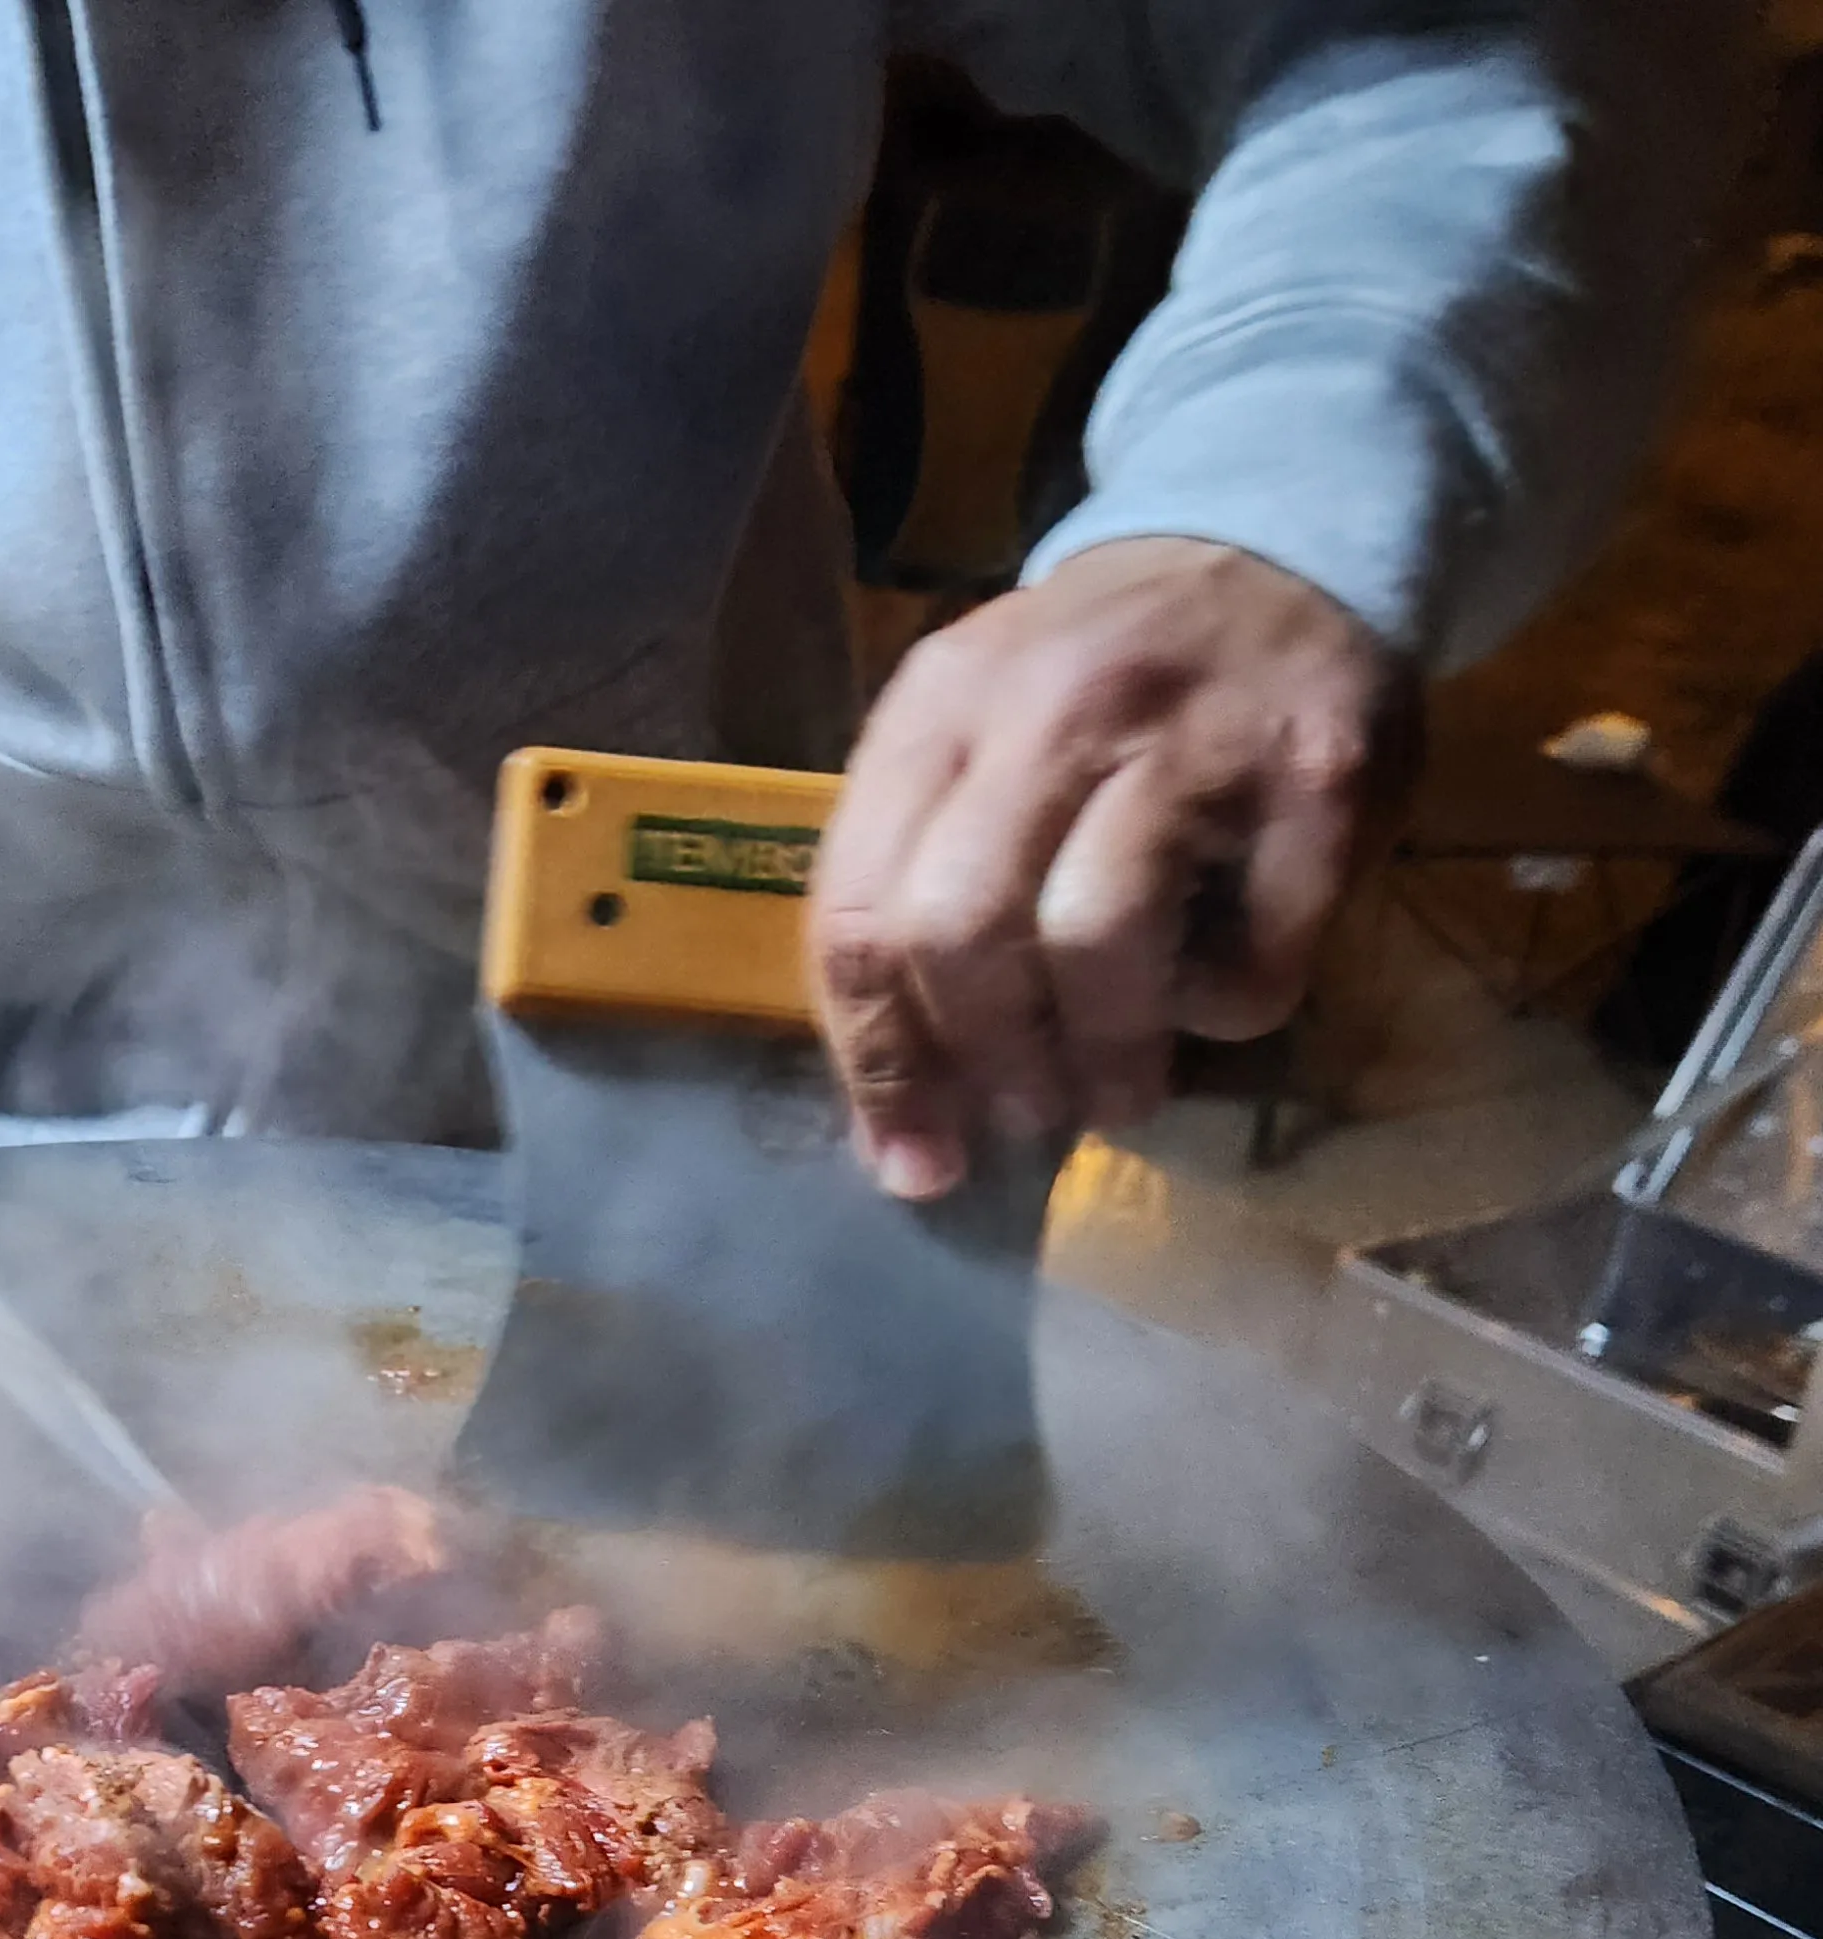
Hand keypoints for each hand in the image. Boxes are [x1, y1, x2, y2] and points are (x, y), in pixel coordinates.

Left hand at [807, 537, 1416, 1198]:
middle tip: (1028, 1113)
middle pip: (959, 929)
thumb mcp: (978, 737)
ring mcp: (1191, 737)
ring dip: (1102, 1058)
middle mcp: (1052, 708)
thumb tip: (902, 1113)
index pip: (856, 909)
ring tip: (1118, 1094)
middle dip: (986, 1060)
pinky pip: (1251, 953)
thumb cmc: (1102, 684)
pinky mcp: (1320, 778)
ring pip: (1095, 939)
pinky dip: (1226, 1010)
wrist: (1282, 543)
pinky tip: (1222, 992)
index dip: (877, 1060)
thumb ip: (917, 888)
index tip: (910, 1156)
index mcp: (940, 707)